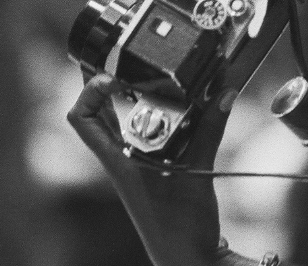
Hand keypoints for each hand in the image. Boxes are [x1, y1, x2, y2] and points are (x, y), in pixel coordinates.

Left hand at [67, 74, 251, 265]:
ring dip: (135, 100)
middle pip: (99, 116)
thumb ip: (210, 131)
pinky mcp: (155, 172)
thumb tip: (224, 92)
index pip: (82, 120)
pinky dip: (161, 118)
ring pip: (124, 125)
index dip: (89, 91)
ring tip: (156, 77)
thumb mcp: (197, 173)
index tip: (111, 73)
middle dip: (109, 86)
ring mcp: (137, 167)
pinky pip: (149, 137)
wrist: (188, 260)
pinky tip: (183, 108)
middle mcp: (122, 161)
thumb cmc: (181, 228)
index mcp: (119, 162)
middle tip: (131, 62)